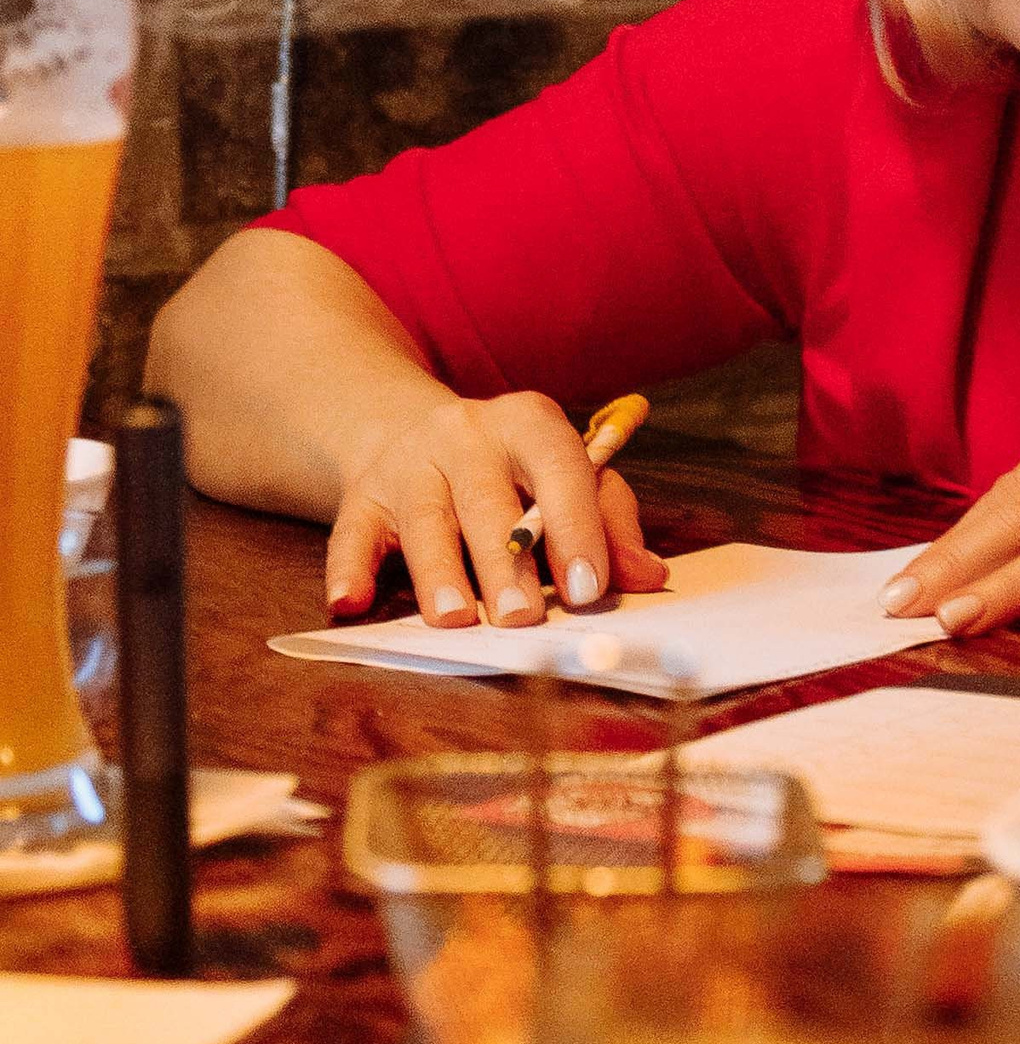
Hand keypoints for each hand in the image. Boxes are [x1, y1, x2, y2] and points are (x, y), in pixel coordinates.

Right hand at [324, 389, 666, 626]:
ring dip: (439, 573)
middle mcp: (466, 436)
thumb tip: (648, 576)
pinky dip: (347, 570)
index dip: (576, 528)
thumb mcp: (568, 476)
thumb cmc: (514, 469)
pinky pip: (351, 534)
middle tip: (522, 618)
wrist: (413, 430)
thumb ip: (610, 522)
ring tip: (455, 618)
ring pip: (425, 520)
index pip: (559, 468)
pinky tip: (348, 603)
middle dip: (505, 562)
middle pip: (487, 500)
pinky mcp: (362, 498)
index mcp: (530, 424)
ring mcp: (409, 464)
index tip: (588, 589)